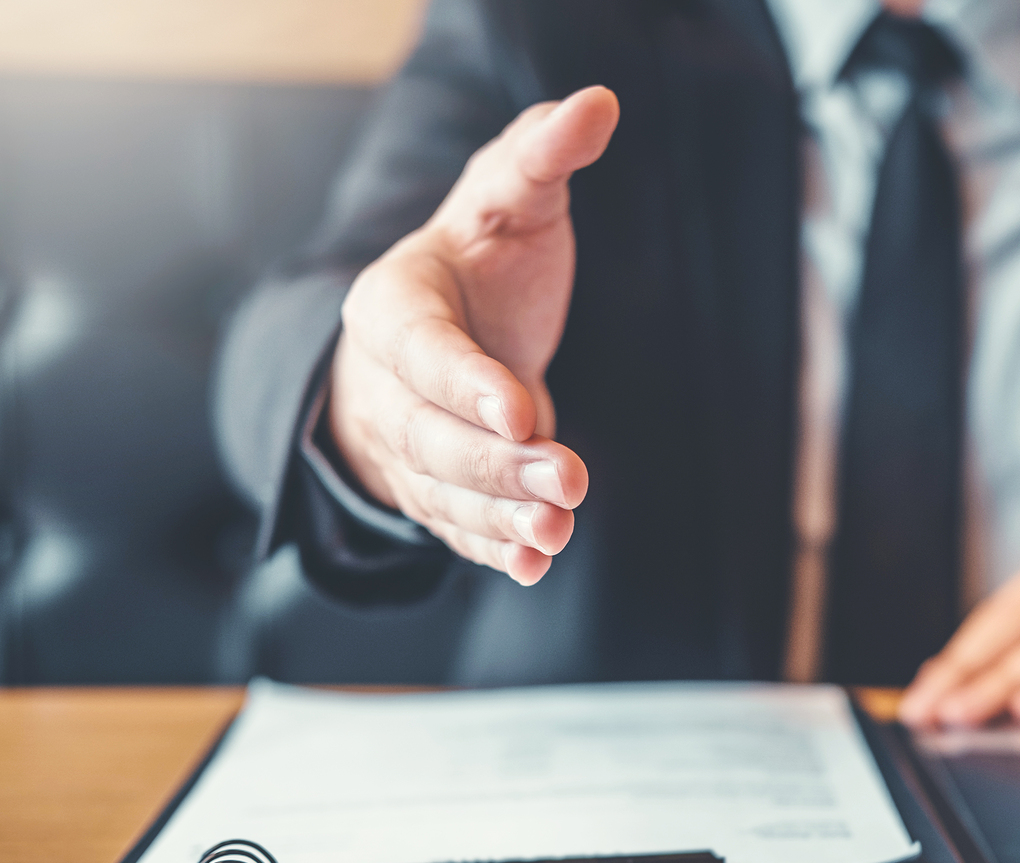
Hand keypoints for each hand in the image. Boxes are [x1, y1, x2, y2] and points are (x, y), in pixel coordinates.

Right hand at [326, 87, 619, 584]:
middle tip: (566, 479)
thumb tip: (596, 105)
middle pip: (431, 434)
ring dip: (499, 515)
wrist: (439, 324)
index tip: (522, 408)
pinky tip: (534, 564)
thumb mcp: (506, 199)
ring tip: (555, 532)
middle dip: (496, 462)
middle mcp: (385, 382)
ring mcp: (403, 442)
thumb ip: (541, 157)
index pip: (419, 348)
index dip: (465, 380)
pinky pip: (454, 525)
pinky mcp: (432, 487)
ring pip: (443, 489)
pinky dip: (493, 548)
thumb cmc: (480, 258)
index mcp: (391, 305)